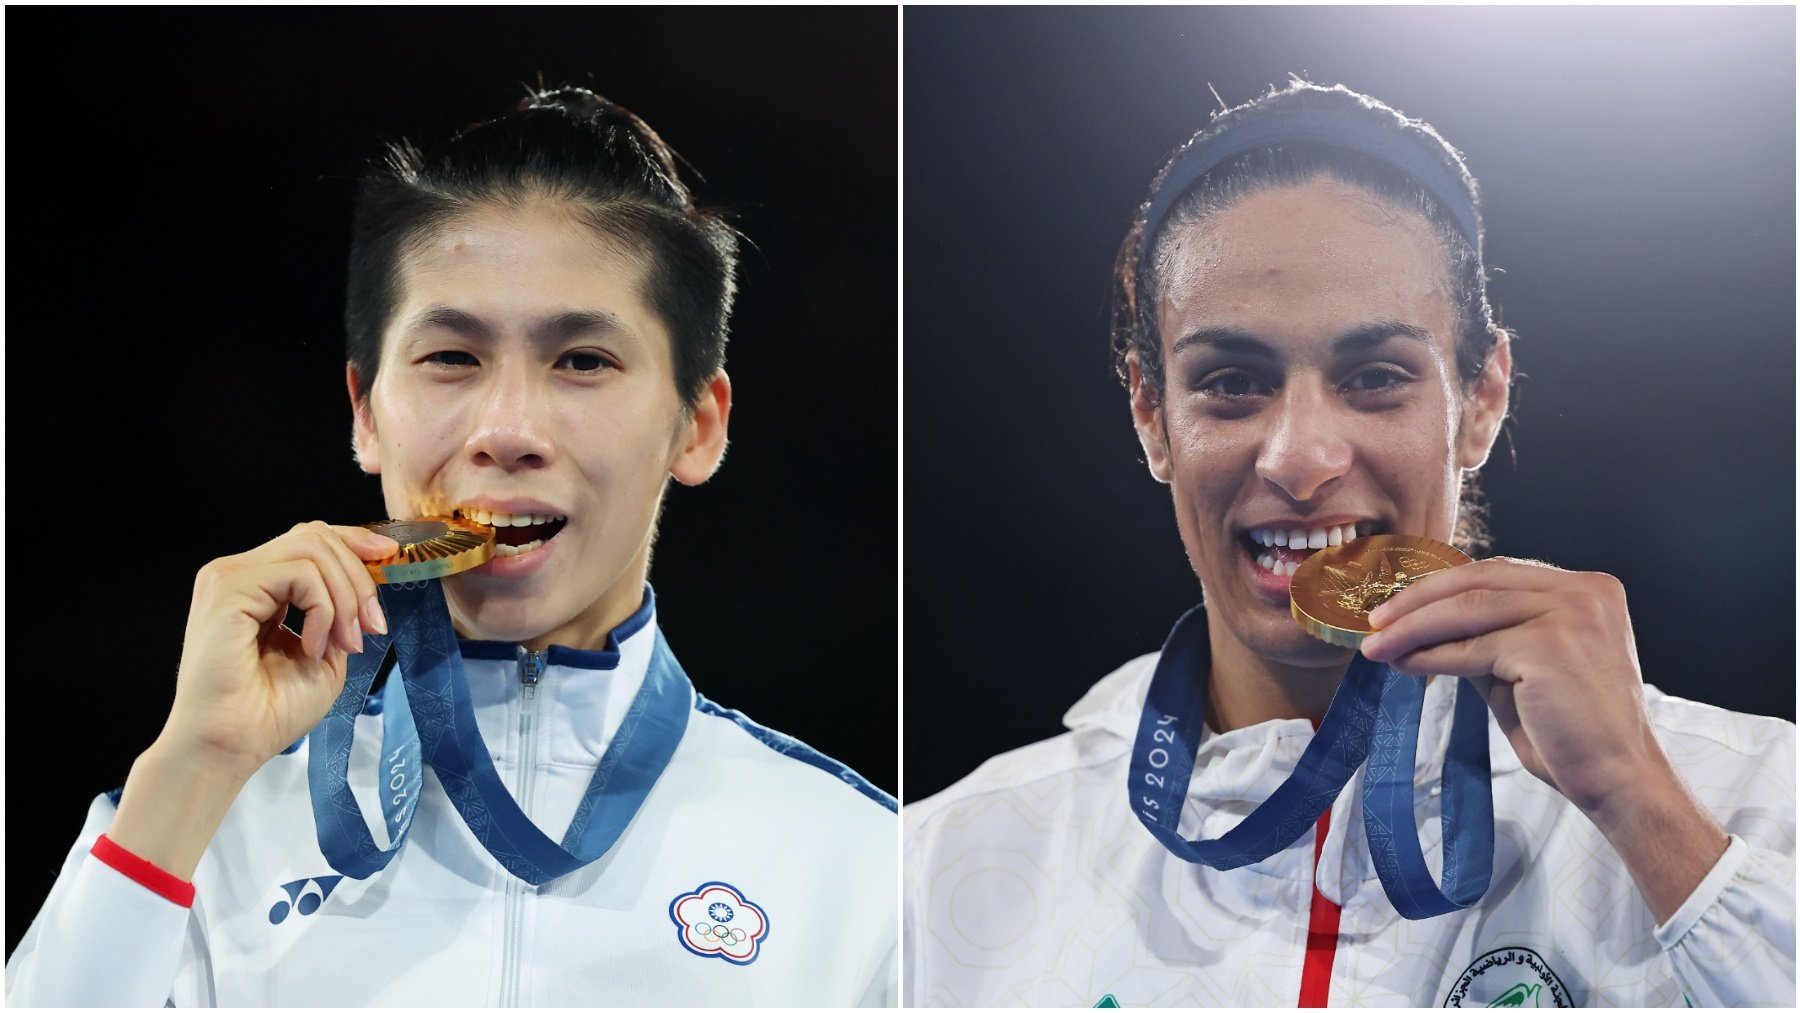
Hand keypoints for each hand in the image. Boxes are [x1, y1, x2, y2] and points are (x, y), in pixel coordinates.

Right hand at [157, 521, 397, 781]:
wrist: (229, 746)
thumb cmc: (269, 713)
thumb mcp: (324, 655)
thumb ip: (339, 615)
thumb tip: (363, 590)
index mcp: (257, 587)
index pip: (309, 539)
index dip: (354, 541)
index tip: (389, 557)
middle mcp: (239, 574)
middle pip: (315, 536)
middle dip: (359, 577)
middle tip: (372, 627)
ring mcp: (230, 577)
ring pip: (312, 548)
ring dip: (345, 595)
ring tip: (346, 643)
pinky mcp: (229, 588)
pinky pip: (299, 574)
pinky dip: (323, 610)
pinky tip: (314, 647)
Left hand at [1358, 557, 1654, 813]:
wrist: (1618, 780)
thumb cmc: (1571, 732)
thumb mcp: (1525, 669)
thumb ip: (1489, 639)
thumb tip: (1425, 625)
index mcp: (1588, 588)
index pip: (1499, 572)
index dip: (1443, 586)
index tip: (1399, 604)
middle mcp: (1585, 591)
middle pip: (1480, 580)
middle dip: (1418, 600)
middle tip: (1374, 620)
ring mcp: (1570, 614)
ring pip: (1468, 610)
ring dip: (1413, 628)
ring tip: (1376, 646)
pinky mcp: (1548, 647)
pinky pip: (1472, 647)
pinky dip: (1431, 656)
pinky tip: (1404, 665)